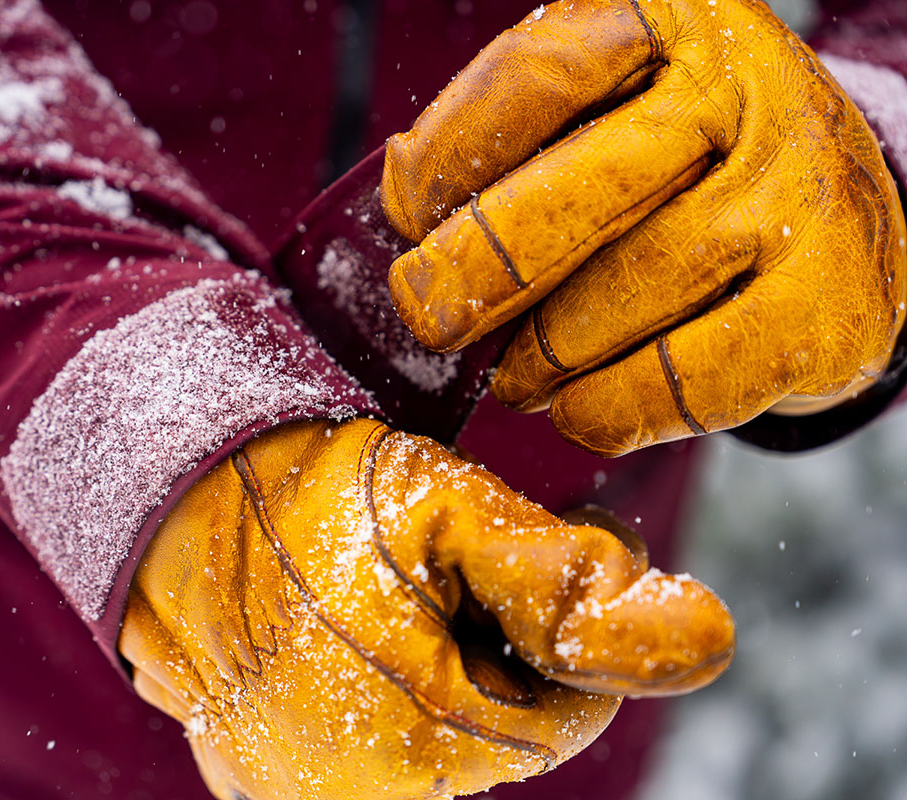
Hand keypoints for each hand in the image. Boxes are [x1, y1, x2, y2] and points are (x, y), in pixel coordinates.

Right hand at [120, 419, 733, 799]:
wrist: (161, 498)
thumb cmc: (301, 493)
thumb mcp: (443, 511)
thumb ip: (569, 580)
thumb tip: (710, 639)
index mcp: (419, 739)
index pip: (566, 712)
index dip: (567, 620)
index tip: (549, 539)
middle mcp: (360, 792)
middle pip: (501, 728)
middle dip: (504, 640)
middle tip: (461, 552)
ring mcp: (305, 789)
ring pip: (440, 735)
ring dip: (447, 659)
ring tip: (407, 579)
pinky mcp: (266, 771)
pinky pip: (370, 741)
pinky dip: (390, 682)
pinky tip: (360, 617)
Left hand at [381, 0, 906, 456]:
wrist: (842, 221)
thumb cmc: (686, 171)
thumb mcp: (606, 116)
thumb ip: (512, 142)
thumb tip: (405, 203)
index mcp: (667, 24)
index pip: (529, 83)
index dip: (446, 165)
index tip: (409, 222)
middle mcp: (743, 94)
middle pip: (570, 200)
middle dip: (476, 274)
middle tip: (432, 317)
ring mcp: (795, 199)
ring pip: (618, 298)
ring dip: (539, 359)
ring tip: (515, 376)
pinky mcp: (827, 311)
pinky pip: (678, 384)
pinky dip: (605, 410)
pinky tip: (578, 407)